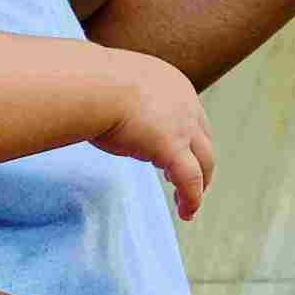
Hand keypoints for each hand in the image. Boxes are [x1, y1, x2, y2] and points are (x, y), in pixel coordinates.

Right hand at [97, 49, 213, 220]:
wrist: (93, 84)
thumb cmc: (89, 82)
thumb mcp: (113, 84)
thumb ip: (117, 96)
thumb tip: (97, 104)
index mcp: (171, 84)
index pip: (189, 114)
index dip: (186, 137)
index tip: (175, 154)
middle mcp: (185, 103)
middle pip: (203, 138)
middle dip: (199, 161)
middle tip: (188, 180)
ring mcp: (183, 126)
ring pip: (204, 161)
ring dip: (200, 184)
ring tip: (188, 203)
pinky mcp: (173, 149)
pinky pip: (191, 180)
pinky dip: (192, 198)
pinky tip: (186, 212)